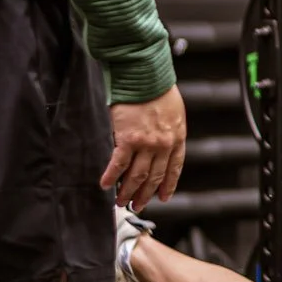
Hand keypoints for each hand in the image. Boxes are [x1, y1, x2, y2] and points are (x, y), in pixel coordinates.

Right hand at [102, 84, 187, 210]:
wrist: (146, 76)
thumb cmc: (158, 89)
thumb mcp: (174, 112)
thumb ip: (169, 130)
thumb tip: (162, 144)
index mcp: (177, 138)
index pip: (174, 168)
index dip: (168, 185)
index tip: (163, 198)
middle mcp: (163, 145)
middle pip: (154, 177)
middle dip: (145, 194)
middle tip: (138, 206)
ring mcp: (146, 144)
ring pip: (137, 175)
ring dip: (128, 191)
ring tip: (121, 201)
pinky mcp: (128, 139)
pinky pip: (119, 164)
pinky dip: (111, 176)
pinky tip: (105, 185)